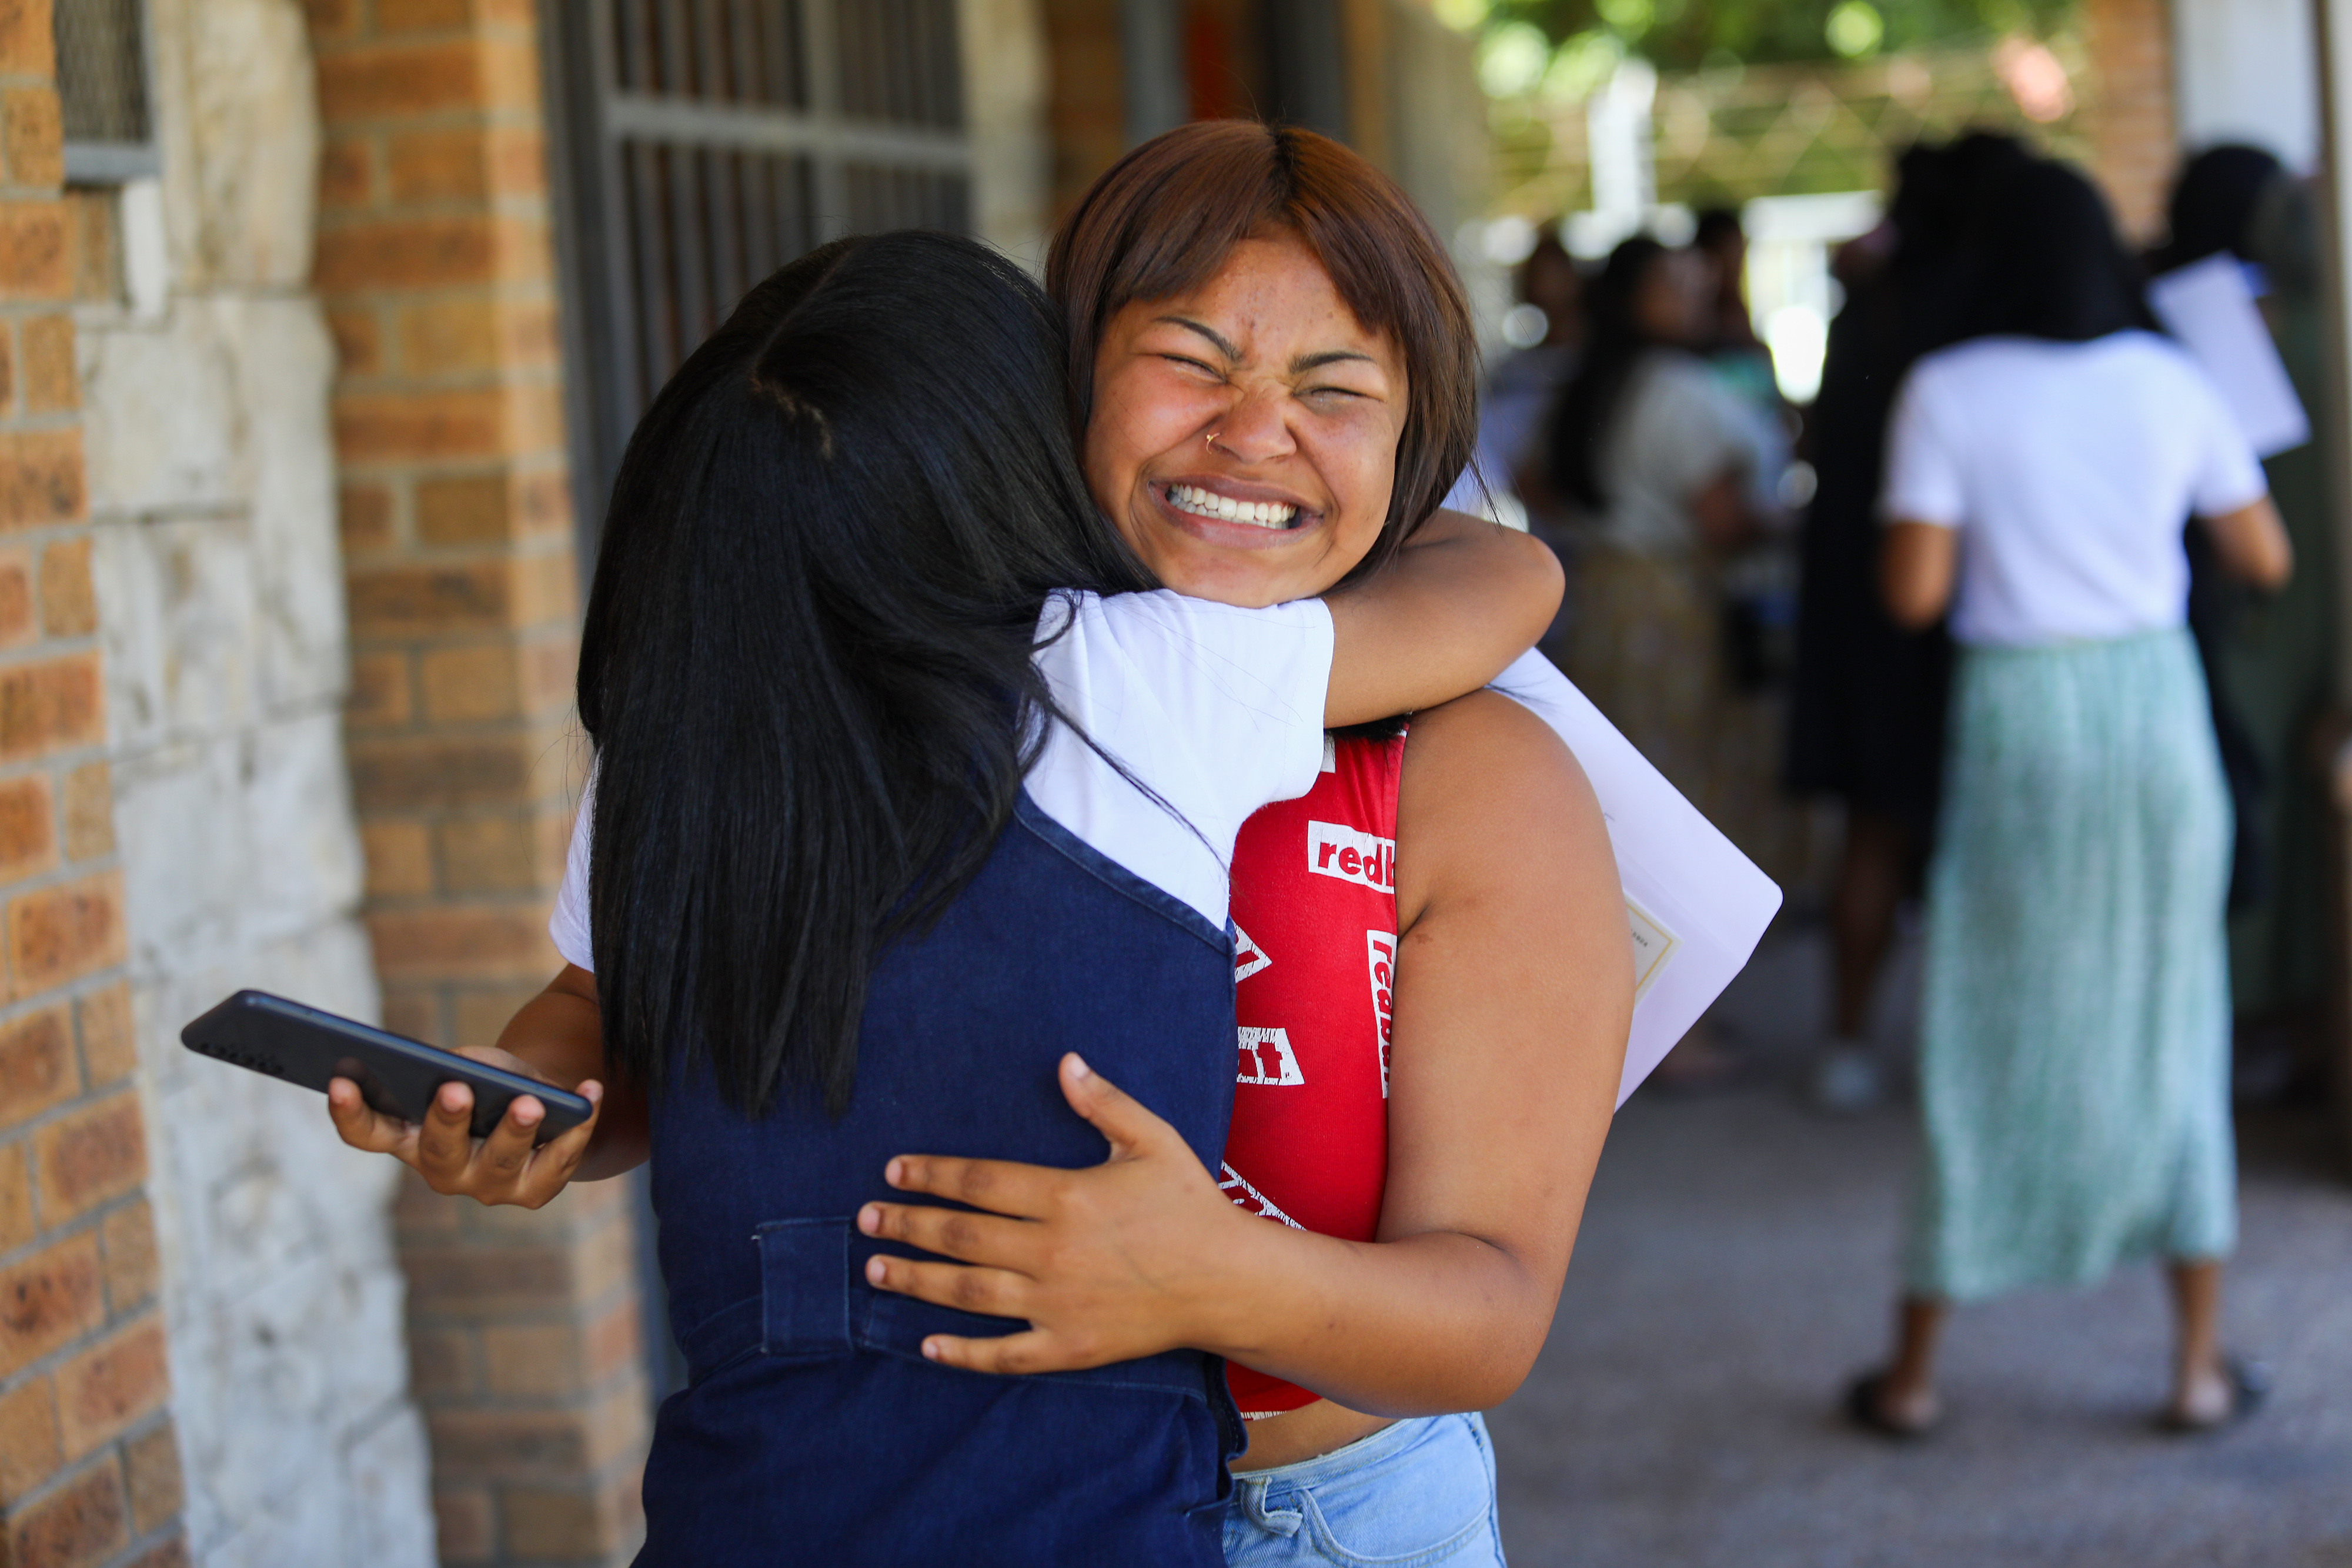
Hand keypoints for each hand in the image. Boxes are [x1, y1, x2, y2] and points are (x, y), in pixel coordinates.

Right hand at [327, 1045, 602, 1209]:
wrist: (547, 1112)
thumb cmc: (493, 1084)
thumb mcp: (474, 1066)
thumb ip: (461, 1067)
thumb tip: (461, 1068)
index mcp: (410, 1139)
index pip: (368, 1133)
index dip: (350, 1112)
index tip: (339, 1079)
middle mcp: (443, 1171)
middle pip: (438, 1151)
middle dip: (447, 1120)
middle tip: (454, 1089)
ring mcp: (489, 1187)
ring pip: (500, 1162)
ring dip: (516, 1130)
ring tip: (530, 1101)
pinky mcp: (535, 1193)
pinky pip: (559, 1159)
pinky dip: (578, 1124)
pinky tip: (589, 1092)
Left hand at [857, 1053, 1244, 1374]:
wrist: (1229, 1280)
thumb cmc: (1190, 1203)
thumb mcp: (1152, 1140)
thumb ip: (1103, 1102)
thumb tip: (1065, 1061)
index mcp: (1066, 1195)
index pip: (979, 1182)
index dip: (931, 1175)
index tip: (893, 1172)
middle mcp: (1052, 1250)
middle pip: (961, 1235)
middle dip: (907, 1225)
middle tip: (864, 1219)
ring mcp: (1057, 1303)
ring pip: (968, 1292)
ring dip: (916, 1280)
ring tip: (874, 1269)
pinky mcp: (1070, 1345)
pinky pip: (1005, 1353)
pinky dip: (962, 1353)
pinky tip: (926, 1346)